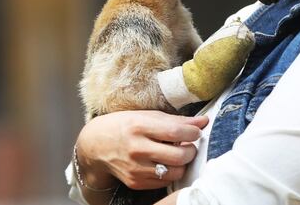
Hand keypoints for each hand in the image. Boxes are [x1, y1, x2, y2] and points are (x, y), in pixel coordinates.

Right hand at [76, 110, 207, 190]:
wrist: (96, 145)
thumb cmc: (125, 125)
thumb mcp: (148, 116)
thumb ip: (177, 120)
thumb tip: (203, 121)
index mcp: (139, 127)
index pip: (176, 132)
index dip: (193, 133)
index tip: (196, 131)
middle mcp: (137, 149)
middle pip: (179, 157)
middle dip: (191, 151)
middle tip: (188, 145)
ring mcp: (136, 169)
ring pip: (175, 172)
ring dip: (181, 164)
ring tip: (176, 154)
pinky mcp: (136, 182)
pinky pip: (163, 182)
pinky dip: (169, 172)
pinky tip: (163, 162)